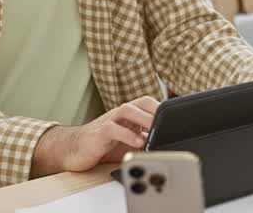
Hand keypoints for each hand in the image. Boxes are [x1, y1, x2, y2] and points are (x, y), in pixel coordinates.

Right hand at [32, 96, 160, 175]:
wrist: (73, 151)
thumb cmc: (103, 147)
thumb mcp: (129, 145)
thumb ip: (145, 143)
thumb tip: (165, 145)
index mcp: (130, 115)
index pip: (149, 104)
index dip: (164, 109)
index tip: (178, 119)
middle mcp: (120, 114)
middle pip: (142, 102)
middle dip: (157, 110)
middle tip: (170, 122)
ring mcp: (109, 120)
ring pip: (128, 110)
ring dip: (144, 118)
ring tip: (156, 129)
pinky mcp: (98, 133)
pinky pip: (114, 129)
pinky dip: (127, 135)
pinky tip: (138, 142)